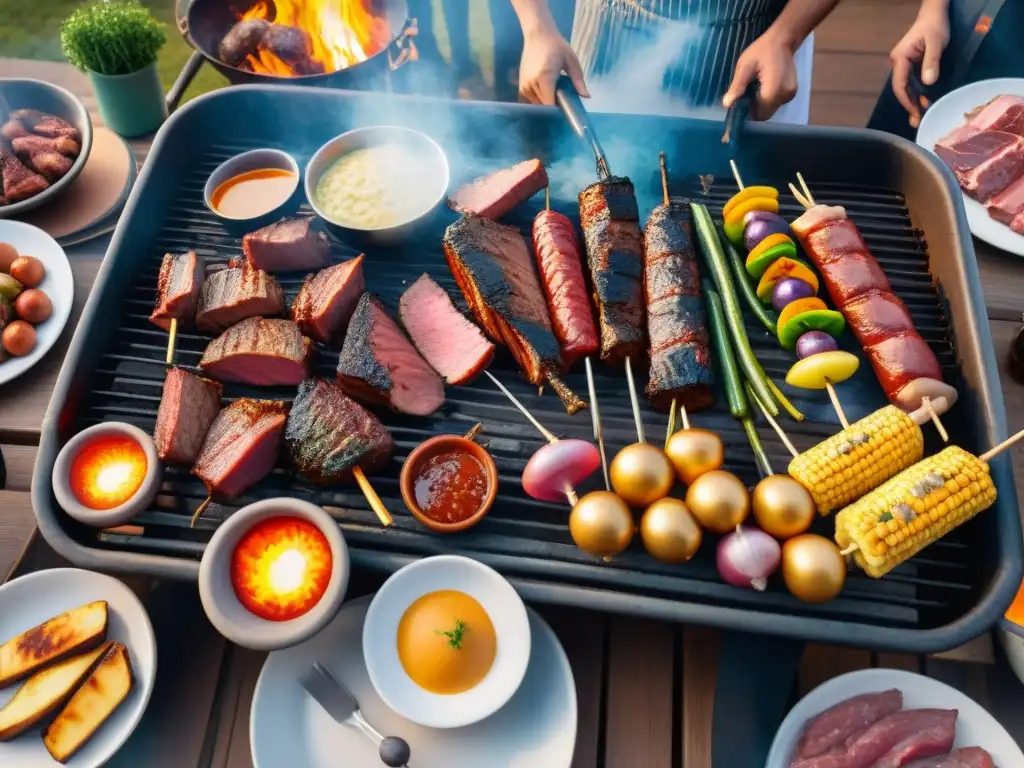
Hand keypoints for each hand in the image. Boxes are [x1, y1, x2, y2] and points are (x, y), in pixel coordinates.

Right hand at [518, 26, 588, 105]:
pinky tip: (546, 90)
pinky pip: (530, 100)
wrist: (538, 35)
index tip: (567, 107)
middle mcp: (531, 84)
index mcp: (544, 78)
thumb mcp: (571, 61)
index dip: (559, 109)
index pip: (549, 104)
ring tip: (554, 91)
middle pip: (543, 106)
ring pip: (537, 105)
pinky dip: (539, 100)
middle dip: (554, 106)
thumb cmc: (556, 46)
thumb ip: (578, 80)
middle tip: (563, 98)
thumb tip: (587, 96)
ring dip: (546, 103)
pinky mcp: (521, 86)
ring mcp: (524, 86)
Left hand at [723, 30, 797, 120]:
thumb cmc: (761, 50)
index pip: (757, 115)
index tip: (739, 102)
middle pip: (765, 114)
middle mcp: (784, 96)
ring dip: (761, 104)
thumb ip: (737, 86)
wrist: (782, 40)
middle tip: (746, 93)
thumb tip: (727, 104)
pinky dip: (768, 100)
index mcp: (773, 91)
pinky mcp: (792, 92)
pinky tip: (763, 87)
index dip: (747, 112)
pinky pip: (776, 103)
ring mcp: (790, 95)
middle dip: (753, 108)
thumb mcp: (745, 66)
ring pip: (770, 110)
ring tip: (755, 88)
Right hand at [890, 2, 949, 127]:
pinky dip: (918, 93)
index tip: (915, 113)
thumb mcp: (936, 42)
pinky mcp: (911, 64)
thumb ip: (931, 62)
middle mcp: (898, 63)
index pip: (899, 85)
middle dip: (909, 105)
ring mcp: (904, 64)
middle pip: (901, 89)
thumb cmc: (935, 25)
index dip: (906, 101)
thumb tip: (928, 82)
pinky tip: (925, 101)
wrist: (935, 13)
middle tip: (917, 122)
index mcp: (900, 58)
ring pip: (906, 87)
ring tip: (921, 116)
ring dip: (914, 101)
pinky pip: (912, 82)